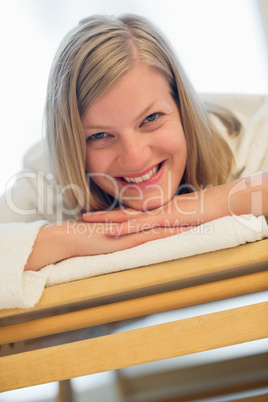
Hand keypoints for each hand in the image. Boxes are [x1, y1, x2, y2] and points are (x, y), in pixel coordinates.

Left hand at [81, 191, 205, 236]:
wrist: (220, 202)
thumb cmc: (205, 210)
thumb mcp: (183, 218)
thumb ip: (169, 223)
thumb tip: (161, 229)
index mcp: (155, 212)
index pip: (129, 214)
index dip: (112, 216)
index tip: (96, 218)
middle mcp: (153, 212)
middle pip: (122, 213)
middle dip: (100, 216)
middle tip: (80, 217)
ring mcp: (157, 215)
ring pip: (126, 217)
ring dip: (105, 219)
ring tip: (84, 221)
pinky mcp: (165, 219)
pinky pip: (141, 225)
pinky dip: (125, 228)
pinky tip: (110, 232)